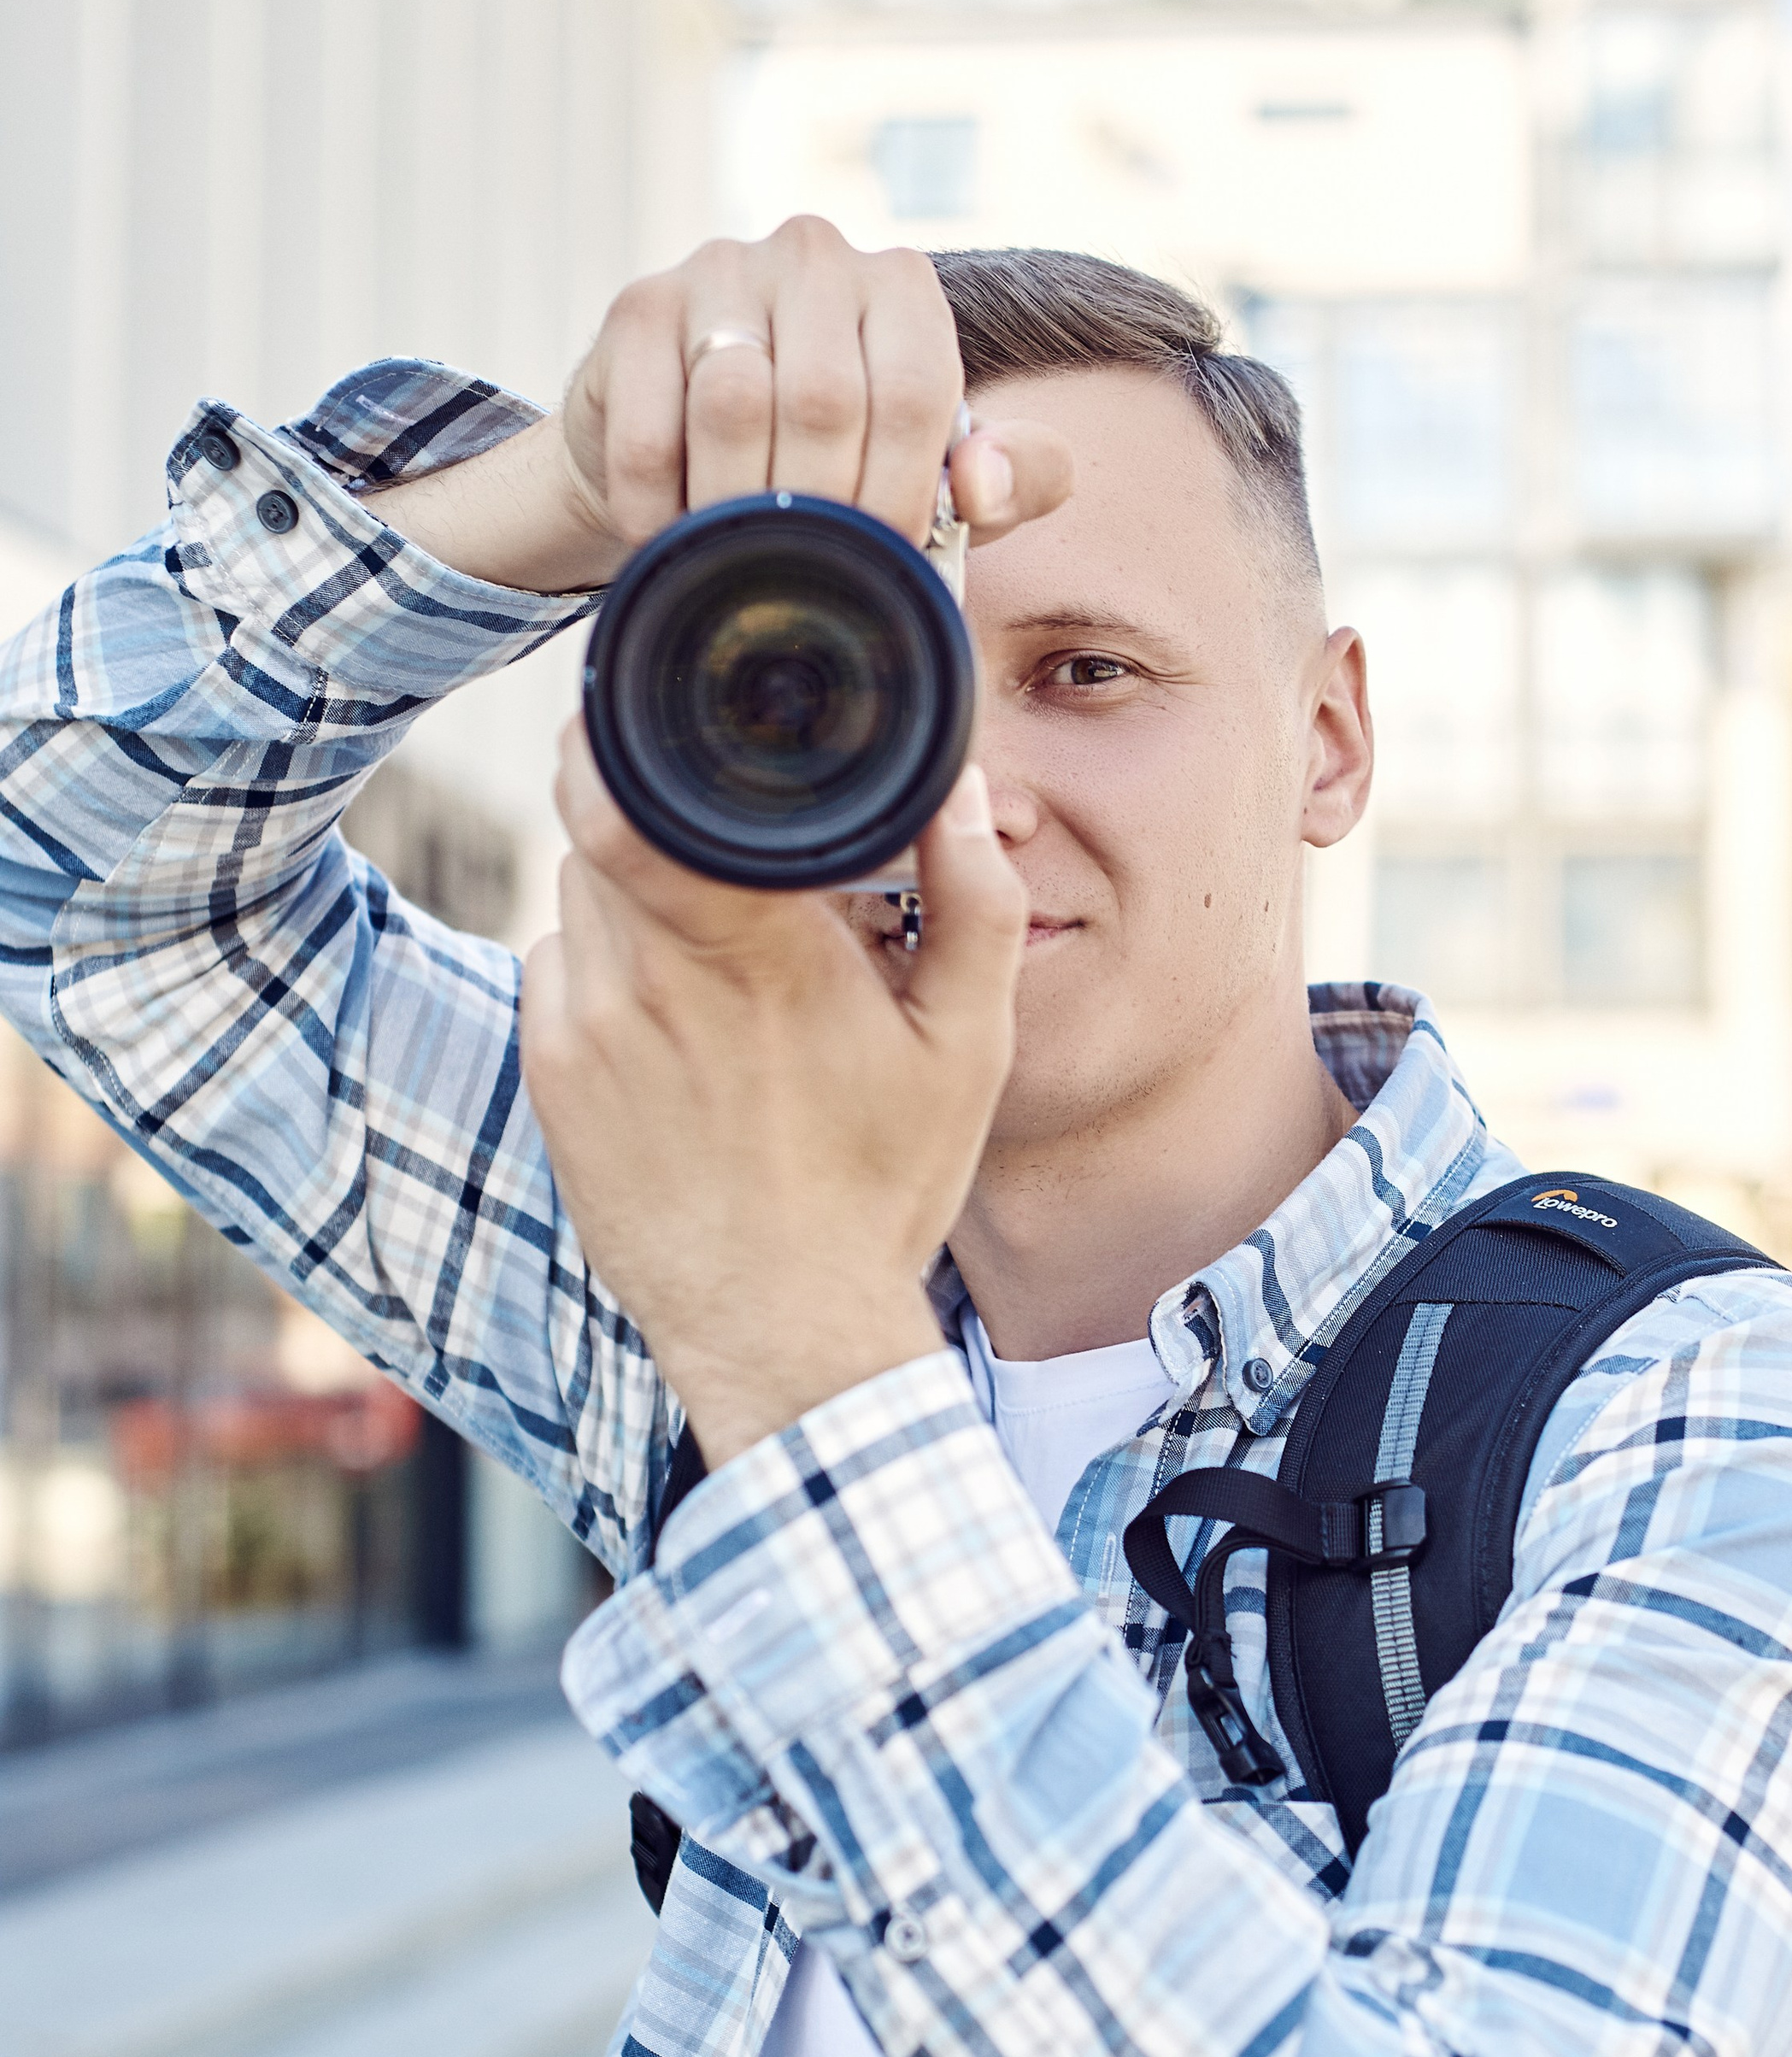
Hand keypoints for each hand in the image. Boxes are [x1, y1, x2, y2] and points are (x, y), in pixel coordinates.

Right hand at [385, 217, 1071, 591]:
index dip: (900, 495)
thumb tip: (984, 482)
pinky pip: (647, 426)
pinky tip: (672, 536)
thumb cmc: (835, 463)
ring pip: (732, 402)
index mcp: (902, 287)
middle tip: (802, 569)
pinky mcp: (636, 306)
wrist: (690, 442)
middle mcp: (815, 254)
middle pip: (824, 400)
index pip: (916, 393)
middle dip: (816, 509)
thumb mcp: (936, 475)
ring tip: (736, 557)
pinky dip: (659, 505)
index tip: (879, 556)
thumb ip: (1004, 480)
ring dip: (734, 507)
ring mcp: (719, 269)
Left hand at [519, 725, 1026, 1466]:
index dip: (631, 736)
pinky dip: (607, 964)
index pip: (634, 795)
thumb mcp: (967, 1047)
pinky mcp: (551, 1074)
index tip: (672, 725)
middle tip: (734, 861)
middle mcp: (652, 975)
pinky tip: (675, 1021)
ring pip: (582, 889)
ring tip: (720, 957)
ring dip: (638, 890)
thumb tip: (957, 789)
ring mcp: (585, 1025)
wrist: (785, 1331)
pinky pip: (557, 963)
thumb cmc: (882, 1189)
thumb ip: (975, 900)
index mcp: (758, 946)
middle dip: (667, 817)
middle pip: (608, 821)